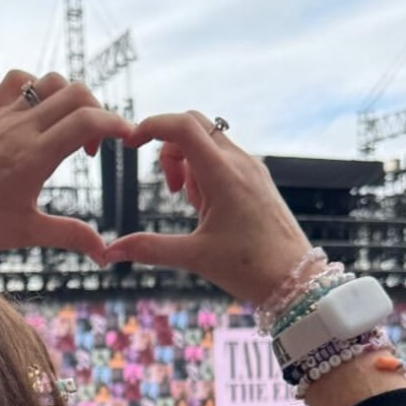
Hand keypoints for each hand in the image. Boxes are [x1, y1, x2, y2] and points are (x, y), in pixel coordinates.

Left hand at [0, 70, 132, 263]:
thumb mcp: (26, 233)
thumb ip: (70, 236)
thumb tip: (103, 255)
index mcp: (33, 156)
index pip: (88, 120)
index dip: (116, 125)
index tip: (127, 141)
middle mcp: (19, 128)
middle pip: (76, 93)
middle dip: (99, 112)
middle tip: (96, 148)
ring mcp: (1, 117)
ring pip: (49, 82)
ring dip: (71, 98)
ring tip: (71, 130)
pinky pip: (17, 82)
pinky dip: (37, 88)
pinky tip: (39, 114)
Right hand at [102, 111, 311, 303]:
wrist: (296, 280)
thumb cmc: (249, 268)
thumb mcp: (193, 258)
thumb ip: (149, 249)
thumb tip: (110, 252)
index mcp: (223, 175)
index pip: (182, 126)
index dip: (151, 126)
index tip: (130, 145)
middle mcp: (239, 163)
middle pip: (194, 126)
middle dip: (168, 147)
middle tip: (167, 187)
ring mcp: (250, 169)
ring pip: (208, 142)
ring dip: (185, 162)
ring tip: (188, 203)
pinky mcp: (256, 179)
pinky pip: (222, 158)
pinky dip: (202, 172)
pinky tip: (203, 206)